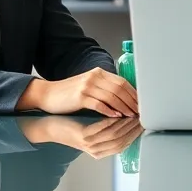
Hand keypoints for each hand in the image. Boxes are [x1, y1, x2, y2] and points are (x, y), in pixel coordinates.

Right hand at [19, 68, 138, 116]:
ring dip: (124, 107)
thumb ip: (105, 88)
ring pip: (112, 96)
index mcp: (99, 73)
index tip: (142, 105)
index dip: (134, 94)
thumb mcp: (89, 86)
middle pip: (120, 88)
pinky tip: (116, 117)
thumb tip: (125, 99)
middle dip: (132, 102)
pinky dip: (110, 111)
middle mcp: (95, 76)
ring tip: (131, 117)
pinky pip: (99, 104)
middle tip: (140, 113)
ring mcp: (87, 86)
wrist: (48, 95)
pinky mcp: (80, 96)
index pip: (123, 82)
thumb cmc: (70, 94)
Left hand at [21, 116, 142, 158]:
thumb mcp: (92, 129)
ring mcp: (90, 145)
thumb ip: (108, 128)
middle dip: (133, 127)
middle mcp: (96, 151)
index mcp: (100, 151)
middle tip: (142, 114)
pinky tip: (118, 111)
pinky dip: (113, 120)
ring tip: (133, 111)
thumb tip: (128, 116)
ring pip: (114, 135)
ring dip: (126, 123)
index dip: (135, 132)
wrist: (50, 126)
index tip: (143, 120)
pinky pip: (102, 129)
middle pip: (122, 141)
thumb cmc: (73, 125)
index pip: (124, 144)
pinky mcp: (83, 137)